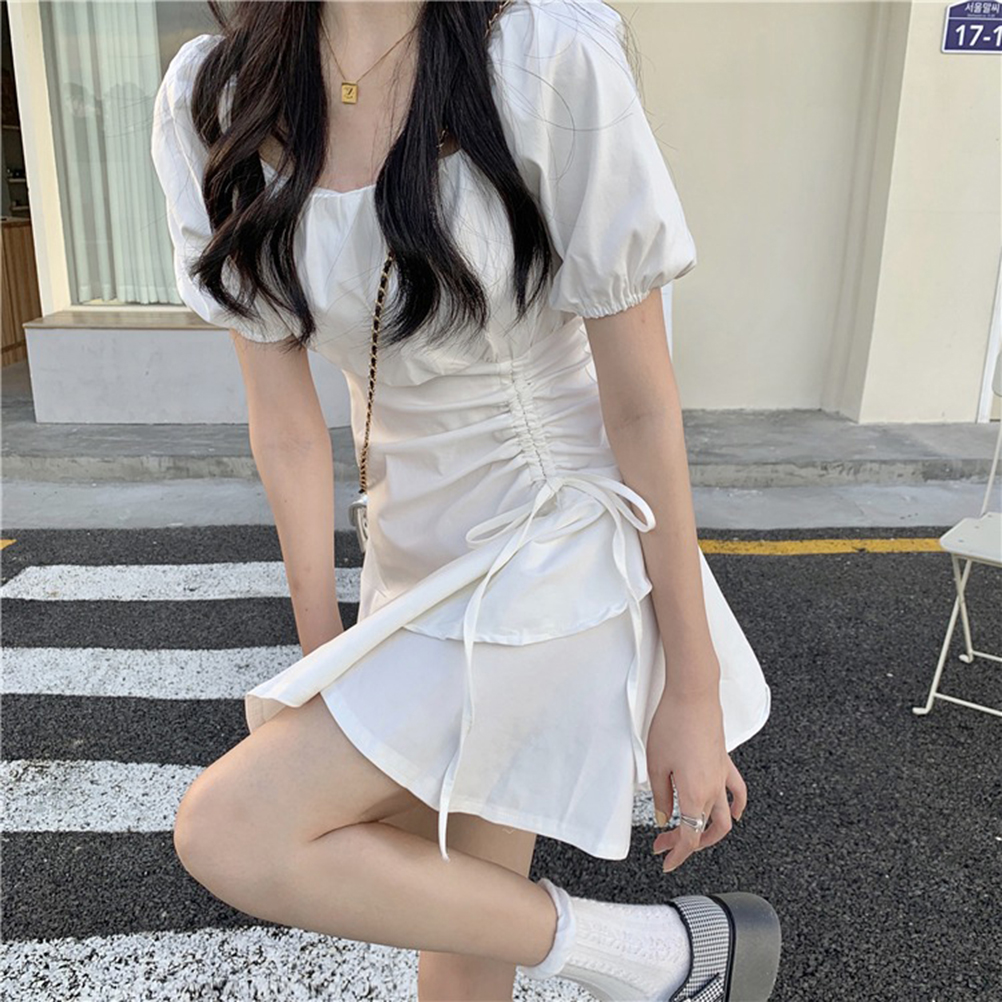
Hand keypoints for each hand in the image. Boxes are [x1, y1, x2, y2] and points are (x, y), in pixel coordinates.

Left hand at [647, 686, 746, 871]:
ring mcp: (722, 776)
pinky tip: (735, 813)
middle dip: (684, 843)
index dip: (678, 854)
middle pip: (703, 828)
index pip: (689, 837)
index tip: (666, 863)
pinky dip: (737, 806)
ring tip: (694, 836)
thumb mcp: (656, 765)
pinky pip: (737, 791)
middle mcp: (713, 790)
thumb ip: (661, 796)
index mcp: (695, 794)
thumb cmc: (672, 725)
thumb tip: (663, 818)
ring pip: (724, 816)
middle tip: (663, 844)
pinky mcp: (725, 762)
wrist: (693, 696)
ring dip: (710, 832)